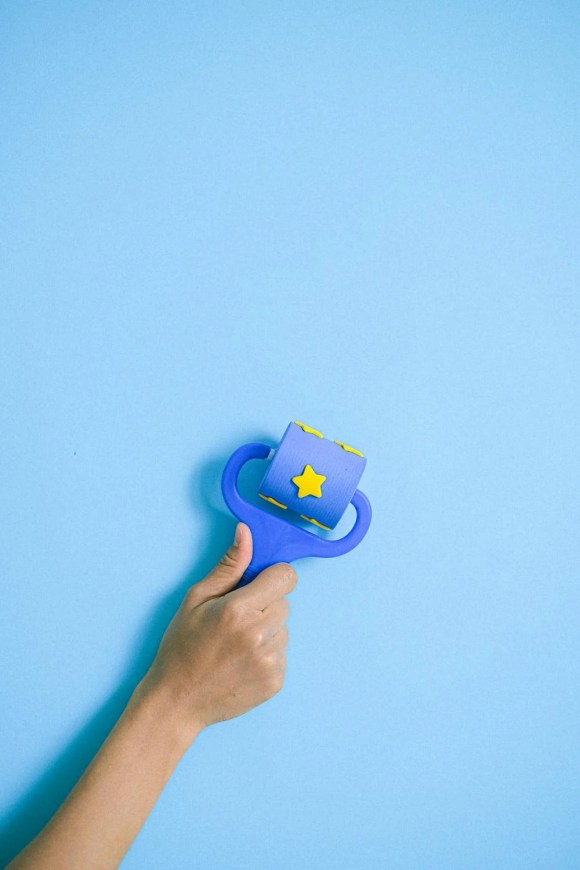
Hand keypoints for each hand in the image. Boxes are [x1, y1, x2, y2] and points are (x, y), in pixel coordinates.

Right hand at [141, 522, 296, 740]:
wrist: (177, 701)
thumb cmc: (182, 646)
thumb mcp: (196, 599)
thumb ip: (228, 566)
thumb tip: (246, 532)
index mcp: (239, 610)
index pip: (285, 576)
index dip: (271, 577)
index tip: (255, 586)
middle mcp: (259, 635)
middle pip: (284, 602)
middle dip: (265, 604)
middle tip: (235, 620)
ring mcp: (270, 661)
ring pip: (284, 628)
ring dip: (267, 630)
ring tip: (236, 644)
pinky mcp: (276, 681)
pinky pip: (282, 653)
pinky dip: (267, 654)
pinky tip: (241, 661)